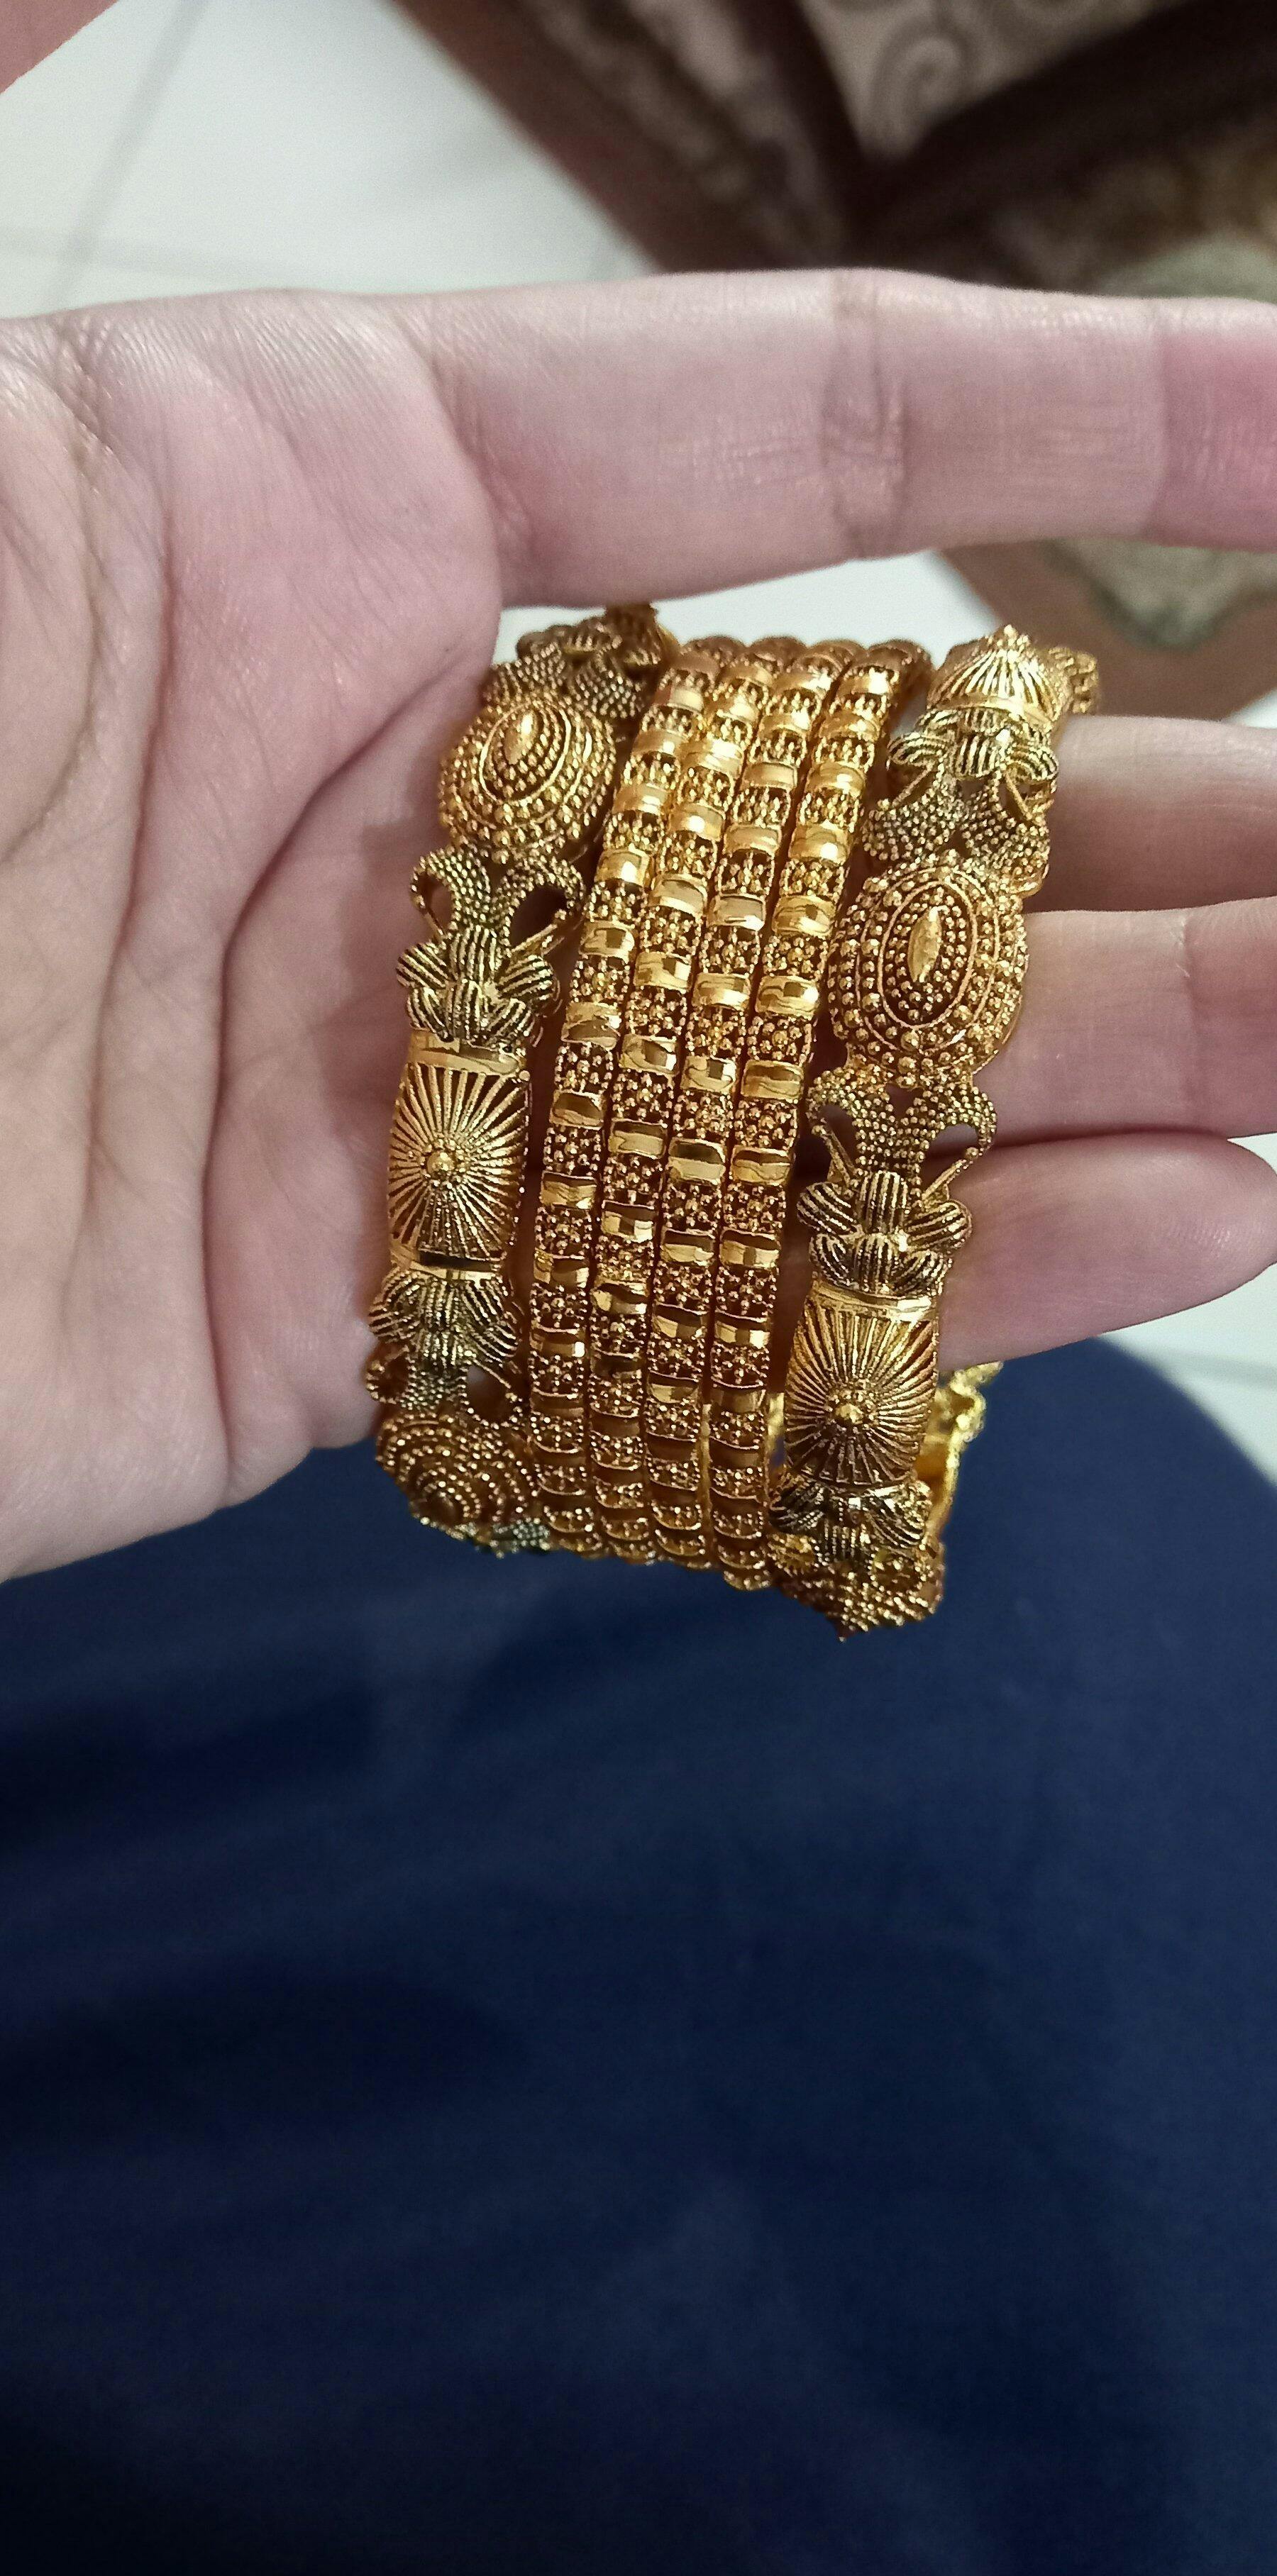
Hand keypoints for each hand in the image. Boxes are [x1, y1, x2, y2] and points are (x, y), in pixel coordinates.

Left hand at [3, 271, 1276, 1577]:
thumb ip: (80, 119)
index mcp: (324, 515)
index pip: (781, 432)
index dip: (1072, 414)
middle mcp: (410, 803)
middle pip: (858, 796)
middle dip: (1147, 809)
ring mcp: (410, 1080)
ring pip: (833, 1064)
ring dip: (1117, 1047)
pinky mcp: (362, 1328)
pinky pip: (705, 1307)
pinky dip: (949, 1276)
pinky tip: (1186, 1211)